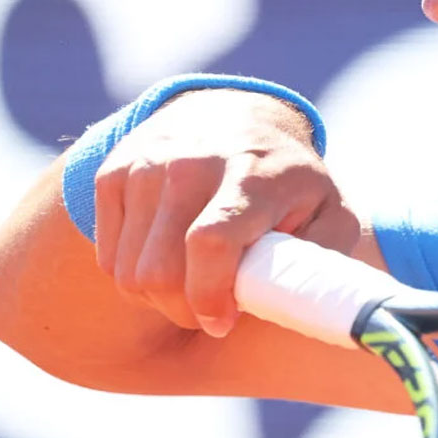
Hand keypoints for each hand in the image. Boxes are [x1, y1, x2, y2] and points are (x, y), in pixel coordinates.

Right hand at [90, 87, 361, 337]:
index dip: (209, 296)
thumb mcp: (329, 209)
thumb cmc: (287, 180)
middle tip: (210, 312)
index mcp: (252, 176)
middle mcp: (192, 164)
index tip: (221, 322)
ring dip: (157, 298)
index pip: (211, 243)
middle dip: (184, 310)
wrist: (234, 115)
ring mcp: (147, 165)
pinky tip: (167, 260)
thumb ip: (325, 257)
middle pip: (160, 270)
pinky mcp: (114, 173)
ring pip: (128, 272)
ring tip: (192, 285)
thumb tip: (306, 301)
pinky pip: (108, 258)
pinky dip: (133, 274)